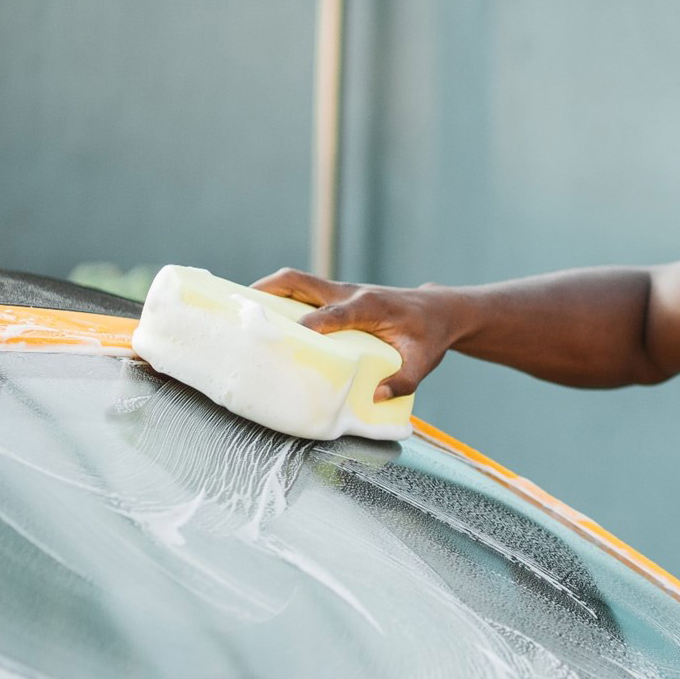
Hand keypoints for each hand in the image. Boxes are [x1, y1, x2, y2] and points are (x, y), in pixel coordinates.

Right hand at [252, 269, 466, 400]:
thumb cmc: (430, 336)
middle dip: (268, 290)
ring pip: (297, 281)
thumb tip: (376, 397)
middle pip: (301, 281)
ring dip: (268, 290)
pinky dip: (282, 297)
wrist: (440, 310)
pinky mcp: (339, 296)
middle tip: (239, 306)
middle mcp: (351, 293)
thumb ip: (404, 381)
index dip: (309, 325)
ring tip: (240, 308)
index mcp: (369, 306)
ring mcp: (342, 291)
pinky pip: (304, 290)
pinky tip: (265, 314)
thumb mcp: (424, 362)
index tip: (288, 337)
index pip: (331, 314)